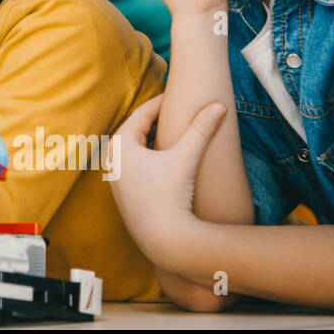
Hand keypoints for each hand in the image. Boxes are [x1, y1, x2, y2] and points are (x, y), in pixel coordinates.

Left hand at [108, 94, 226, 267]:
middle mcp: (113, 159)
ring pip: (133, 149)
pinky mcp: (123, 194)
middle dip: (154, 118)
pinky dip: (148, 157)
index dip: (160, 102)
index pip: (141, 114)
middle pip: (135, 130)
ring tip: (170, 130)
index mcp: (121, 145)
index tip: (176, 94)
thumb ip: (201, 130)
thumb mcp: (186, 158)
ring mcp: (116, 178)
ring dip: (151, 139)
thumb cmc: (171, 195)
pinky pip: (134, 166)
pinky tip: (164, 159)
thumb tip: (220, 105)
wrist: (163, 239)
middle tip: (174, 108)